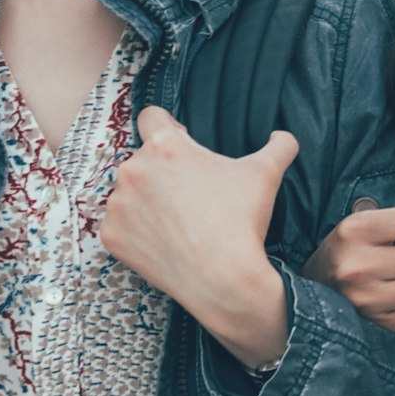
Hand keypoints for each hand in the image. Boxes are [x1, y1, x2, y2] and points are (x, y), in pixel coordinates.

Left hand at [97, 107, 297, 371]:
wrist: (222, 279)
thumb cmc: (241, 222)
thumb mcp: (266, 175)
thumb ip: (279, 146)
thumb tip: (284, 137)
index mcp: (165, 146)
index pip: (151, 116)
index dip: (168, 127)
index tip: (181, 144)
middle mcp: (133, 169)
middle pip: (143, 160)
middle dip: (163, 172)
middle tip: (190, 196)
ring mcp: (118, 204)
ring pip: (129, 193)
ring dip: (147, 201)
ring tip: (177, 222)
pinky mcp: (111, 235)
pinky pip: (119, 225)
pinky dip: (136, 231)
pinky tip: (162, 241)